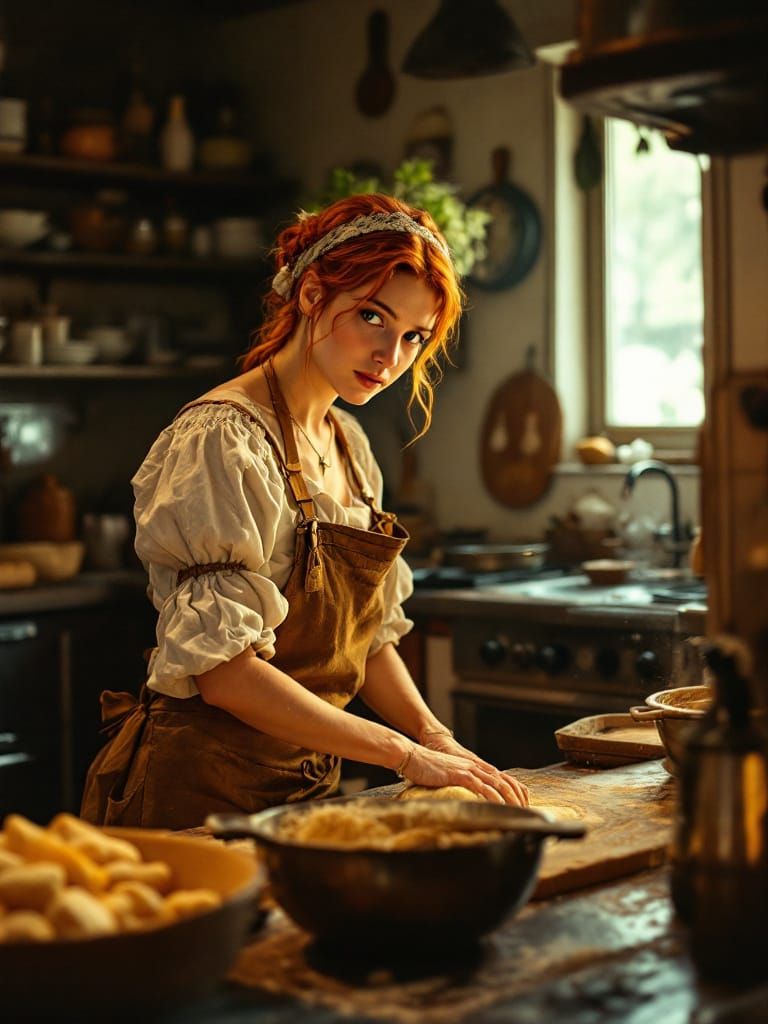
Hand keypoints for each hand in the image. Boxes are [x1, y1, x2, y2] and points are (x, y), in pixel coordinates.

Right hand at [401, 744, 528, 806]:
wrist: (412, 756)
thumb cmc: (426, 768)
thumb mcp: (447, 777)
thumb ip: (457, 785)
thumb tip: (461, 799)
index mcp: (474, 767)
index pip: (502, 777)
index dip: (515, 789)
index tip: (524, 802)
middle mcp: (475, 766)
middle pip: (505, 781)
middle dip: (518, 796)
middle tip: (527, 810)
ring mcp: (468, 769)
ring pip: (497, 784)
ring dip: (510, 799)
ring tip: (519, 811)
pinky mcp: (459, 775)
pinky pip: (481, 787)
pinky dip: (493, 797)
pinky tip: (500, 806)